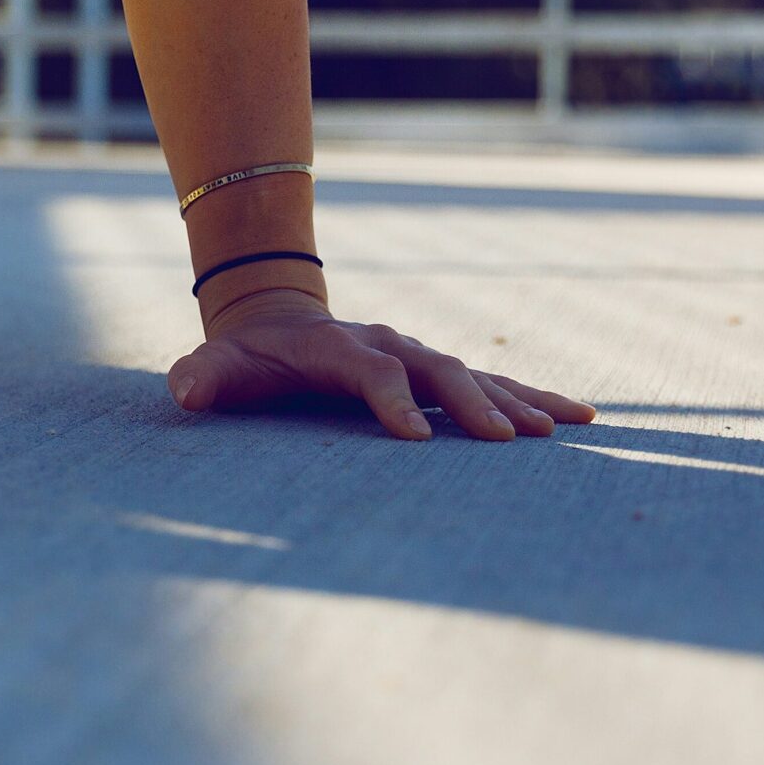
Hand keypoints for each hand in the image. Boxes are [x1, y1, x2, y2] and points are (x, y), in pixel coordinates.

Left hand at [167, 288, 594, 440]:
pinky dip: (533, 396)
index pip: (372, 372)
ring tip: (567, 426)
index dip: (392, 401)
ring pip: (475, 374)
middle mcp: (387, 346)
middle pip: (437, 370)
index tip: (417, 439)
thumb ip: (200, 379)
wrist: (273, 324)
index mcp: (338, 348)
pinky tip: (579, 416)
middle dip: (474, 403)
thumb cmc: (245, 360)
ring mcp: (416, 357)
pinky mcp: (436, 374)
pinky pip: (492, 381)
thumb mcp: (216, 368)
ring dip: (519, 399)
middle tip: (510, 440)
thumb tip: (184, 392)